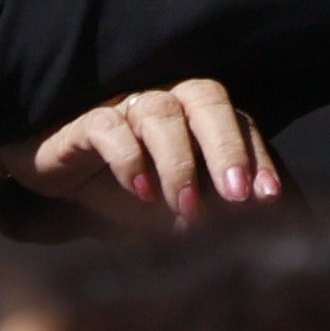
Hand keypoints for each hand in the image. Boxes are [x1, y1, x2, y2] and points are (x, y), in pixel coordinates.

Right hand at [0, 79, 282, 228]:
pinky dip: (128, 156)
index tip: (271, 198)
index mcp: (201, 115)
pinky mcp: (87, 124)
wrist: (57, 182)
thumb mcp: (181, 208)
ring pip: (161, 112)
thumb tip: (272, 231)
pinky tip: (139, 190)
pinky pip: (109, 127)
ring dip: (179, 160)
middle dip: (227, 147)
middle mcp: (170, 100)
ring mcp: (127, 107)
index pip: (240, 122)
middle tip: (238, 196)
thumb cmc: (131, 190)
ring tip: (185, 207)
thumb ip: (223, 212)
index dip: (257, 156)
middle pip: (207, 99)